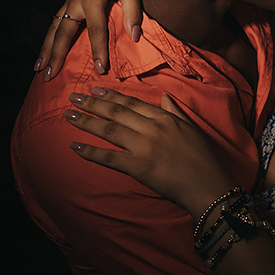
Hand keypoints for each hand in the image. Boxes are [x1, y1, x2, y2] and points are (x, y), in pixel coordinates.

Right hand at [35, 0, 142, 79]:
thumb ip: (133, 11)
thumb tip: (134, 36)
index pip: (96, 30)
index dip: (98, 50)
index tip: (100, 69)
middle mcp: (76, 0)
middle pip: (63, 33)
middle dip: (56, 56)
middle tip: (50, 77)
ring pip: (54, 28)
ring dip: (45, 49)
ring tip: (39, 69)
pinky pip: (56, 21)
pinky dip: (49, 36)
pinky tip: (45, 49)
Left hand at [64, 88, 234, 220]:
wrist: (205, 184)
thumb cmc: (201, 157)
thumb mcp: (191, 128)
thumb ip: (175, 111)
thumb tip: (164, 96)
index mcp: (165, 118)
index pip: (133, 103)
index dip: (112, 96)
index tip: (96, 89)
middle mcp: (152, 128)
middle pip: (117, 113)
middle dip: (93, 104)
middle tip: (73, 97)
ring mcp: (144, 147)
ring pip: (109, 131)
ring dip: (86, 122)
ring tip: (69, 115)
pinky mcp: (138, 167)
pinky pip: (109, 157)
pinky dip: (90, 152)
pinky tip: (74, 146)